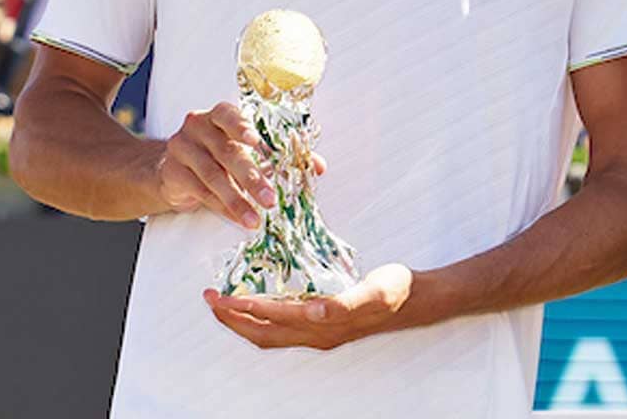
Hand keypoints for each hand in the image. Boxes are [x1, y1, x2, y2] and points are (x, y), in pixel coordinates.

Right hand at [156, 103, 276, 228]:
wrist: (172, 169)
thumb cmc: (210, 155)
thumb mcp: (229, 149)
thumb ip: (249, 157)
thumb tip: (271, 173)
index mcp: (215, 117)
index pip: (227, 115)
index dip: (241, 127)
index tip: (256, 141)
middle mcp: (196, 128)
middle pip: (226, 152)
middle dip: (251, 178)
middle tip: (269, 198)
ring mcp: (182, 149)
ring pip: (214, 176)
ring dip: (237, 200)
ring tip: (254, 218)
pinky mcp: (173, 172)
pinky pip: (201, 192)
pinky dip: (222, 207)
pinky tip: (236, 217)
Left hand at [203, 263, 414, 349]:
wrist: (417, 300)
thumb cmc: (395, 291)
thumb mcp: (374, 292)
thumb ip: (346, 302)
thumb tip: (316, 311)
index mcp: (324, 325)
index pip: (272, 319)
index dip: (244, 309)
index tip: (219, 297)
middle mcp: (317, 335)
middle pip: (263, 334)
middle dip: (232, 319)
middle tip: (210, 299)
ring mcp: (320, 334)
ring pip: (271, 335)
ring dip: (245, 322)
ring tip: (226, 303)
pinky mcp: (325, 328)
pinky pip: (284, 328)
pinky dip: (264, 318)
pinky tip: (262, 302)